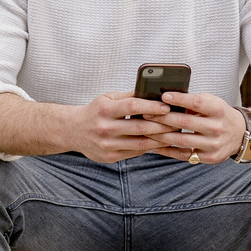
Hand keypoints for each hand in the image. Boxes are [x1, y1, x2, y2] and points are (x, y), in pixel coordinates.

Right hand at [64, 93, 191, 163]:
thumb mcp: (107, 98)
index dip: (152, 107)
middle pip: (140, 127)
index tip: (167, 106)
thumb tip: (153, 93)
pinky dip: (149, 147)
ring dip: (159, 139)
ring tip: (172, 134)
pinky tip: (158, 142)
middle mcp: (105, 128)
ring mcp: (107, 145)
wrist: (73, 131)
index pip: (133, 106)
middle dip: (162, 125)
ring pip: (140, 144)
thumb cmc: (95, 111)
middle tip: (177, 122)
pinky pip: (135, 153)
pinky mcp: (110, 157)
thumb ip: (129, 96)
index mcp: (104, 110)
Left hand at [142, 90, 246, 164]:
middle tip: (146, 113)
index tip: (163, 96)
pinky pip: (184, 155)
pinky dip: (168, 151)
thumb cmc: (220, 114)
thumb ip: (193, 102)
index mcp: (218, 110)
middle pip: (185, 123)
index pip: (196, 103)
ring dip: (161, 136)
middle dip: (162, 118)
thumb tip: (166, 100)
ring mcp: (214, 145)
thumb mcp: (212, 103)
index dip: (179, 99)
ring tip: (146, 130)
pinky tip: (155, 146)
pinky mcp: (210, 158)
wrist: (241, 134)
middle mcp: (217, 128)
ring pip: (182, 141)